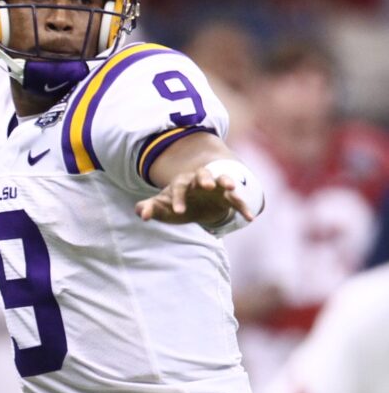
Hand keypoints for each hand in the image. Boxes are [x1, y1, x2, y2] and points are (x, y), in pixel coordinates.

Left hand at [135, 166, 255, 226]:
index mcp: (182, 182)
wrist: (194, 207)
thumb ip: (150, 209)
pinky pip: (236, 200)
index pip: (178, 186)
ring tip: (232, 187)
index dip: (178, 198)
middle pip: (202, 174)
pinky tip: (250, 218)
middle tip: (208, 186)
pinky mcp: (227, 197)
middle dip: (205, 179)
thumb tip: (141, 213)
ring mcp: (215, 187)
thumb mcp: (162, 208)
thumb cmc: (176, 205)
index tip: (178, 211)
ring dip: (227, 181)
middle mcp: (199, 181)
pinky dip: (243, 207)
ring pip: (222, 180)